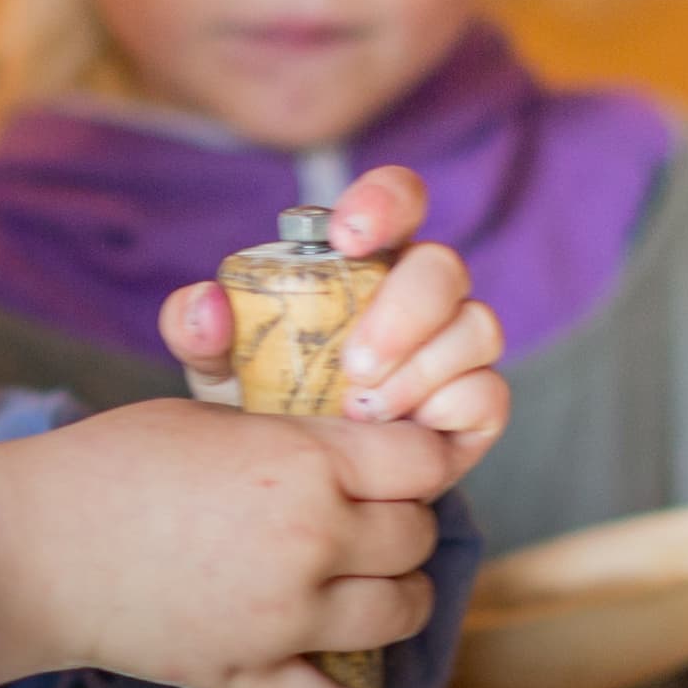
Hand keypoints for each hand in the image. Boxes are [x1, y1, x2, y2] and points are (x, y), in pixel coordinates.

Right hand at [0, 399, 455, 687]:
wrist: (28, 547)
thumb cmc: (108, 463)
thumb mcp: (212, 418)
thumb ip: (295, 436)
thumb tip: (355, 447)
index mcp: (303, 463)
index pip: (422, 460)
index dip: (423, 455)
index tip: (410, 459)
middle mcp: (310, 541)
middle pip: (417, 537)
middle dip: (404, 523)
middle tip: (373, 516)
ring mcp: (285, 618)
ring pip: (401, 614)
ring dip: (399, 597)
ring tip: (373, 584)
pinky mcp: (251, 675)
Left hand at [160, 164, 510, 457]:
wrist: (294, 487)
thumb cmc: (263, 404)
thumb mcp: (218, 369)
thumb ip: (199, 332)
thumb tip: (204, 306)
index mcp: (364, 262)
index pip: (397, 200)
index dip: (384, 202)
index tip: (348, 237)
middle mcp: (420, 295)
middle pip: (443, 266)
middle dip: (404, 311)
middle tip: (353, 366)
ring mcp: (455, 348)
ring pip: (477, 326)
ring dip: (421, 370)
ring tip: (361, 411)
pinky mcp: (474, 405)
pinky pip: (488, 392)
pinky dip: (447, 409)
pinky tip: (400, 433)